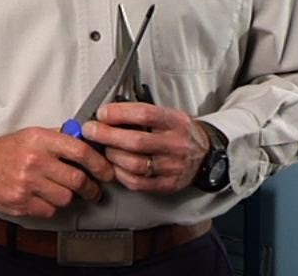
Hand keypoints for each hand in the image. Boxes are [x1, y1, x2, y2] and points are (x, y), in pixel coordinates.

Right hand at [0, 127, 114, 218]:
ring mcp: (26, 183)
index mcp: (39, 140)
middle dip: (91, 189)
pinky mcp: (21, 203)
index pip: (80, 151)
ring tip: (60, 191)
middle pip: (77, 180)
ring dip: (68, 197)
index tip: (107, 172)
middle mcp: (33, 160)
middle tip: (94, 191)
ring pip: (66, 198)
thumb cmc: (6, 151)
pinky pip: (50, 210)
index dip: (100, 164)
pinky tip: (42, 197)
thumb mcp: (31, 135)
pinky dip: (50, 207)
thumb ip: (59, 137)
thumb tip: (89, 139)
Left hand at [82, 102, 208, 193]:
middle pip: (136, 141)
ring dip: (112, 156)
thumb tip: (106, 113)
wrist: (206, 154)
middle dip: (107, 135)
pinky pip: (138, 183)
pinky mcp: (168, 184)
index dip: (119, 113)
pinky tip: (115, 165)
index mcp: (176, 122)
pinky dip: (120, 174)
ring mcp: (173, 167)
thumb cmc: (179, 132)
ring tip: (105, 149)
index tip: (102, 113)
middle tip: (91, 131)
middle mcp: (177, 145)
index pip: (144, 114)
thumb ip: (141, 114)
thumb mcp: (168, 114)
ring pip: (135, 164)